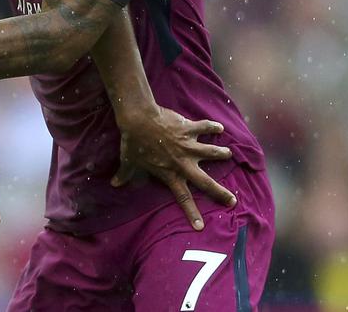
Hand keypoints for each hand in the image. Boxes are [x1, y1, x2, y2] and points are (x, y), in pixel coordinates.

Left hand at [111, 107, 235, 229]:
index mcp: (170, 174)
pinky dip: (212, 126)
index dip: (191, 213)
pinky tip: (220, 127)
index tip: (200, 227)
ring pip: (211, 152)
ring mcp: (188, 146)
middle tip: (233, 201)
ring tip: (228, 153)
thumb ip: (124, 174)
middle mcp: (183, 163)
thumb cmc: (133, 143)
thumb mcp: (129, 161)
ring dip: (220, 153)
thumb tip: (114, 183)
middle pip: (206, 182)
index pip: (183, 198)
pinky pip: (204, 127)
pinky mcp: (189, 129)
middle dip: (220, 192)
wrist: (139, 120)